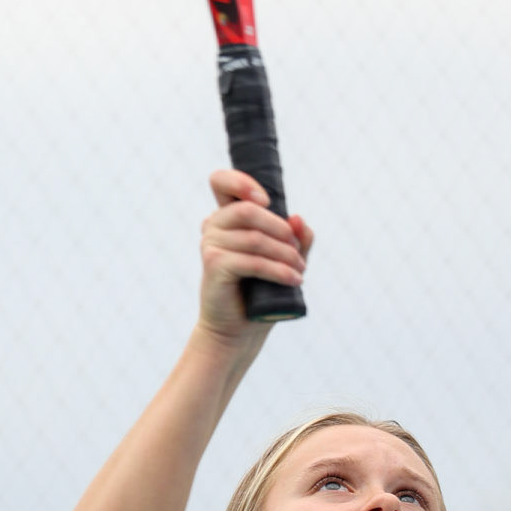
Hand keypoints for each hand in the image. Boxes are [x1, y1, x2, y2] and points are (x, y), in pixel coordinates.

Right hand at [197, 169, 311, 340]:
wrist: (238, 329)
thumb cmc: (260, 291)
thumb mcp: (285, 259)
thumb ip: (295, 238)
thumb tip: (297, 218)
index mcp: (226, 217)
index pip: (221, 181)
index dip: (242, 182)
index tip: (267, 200)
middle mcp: (213, 226)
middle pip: (248, 210)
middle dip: (281, 230)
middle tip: (297, 252)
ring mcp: (210, 244)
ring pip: (255, 238)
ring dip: (285, 254)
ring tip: (300, 270)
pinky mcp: (213, 264)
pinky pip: (252, 260)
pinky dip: (279, 270)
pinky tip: (295, 280)